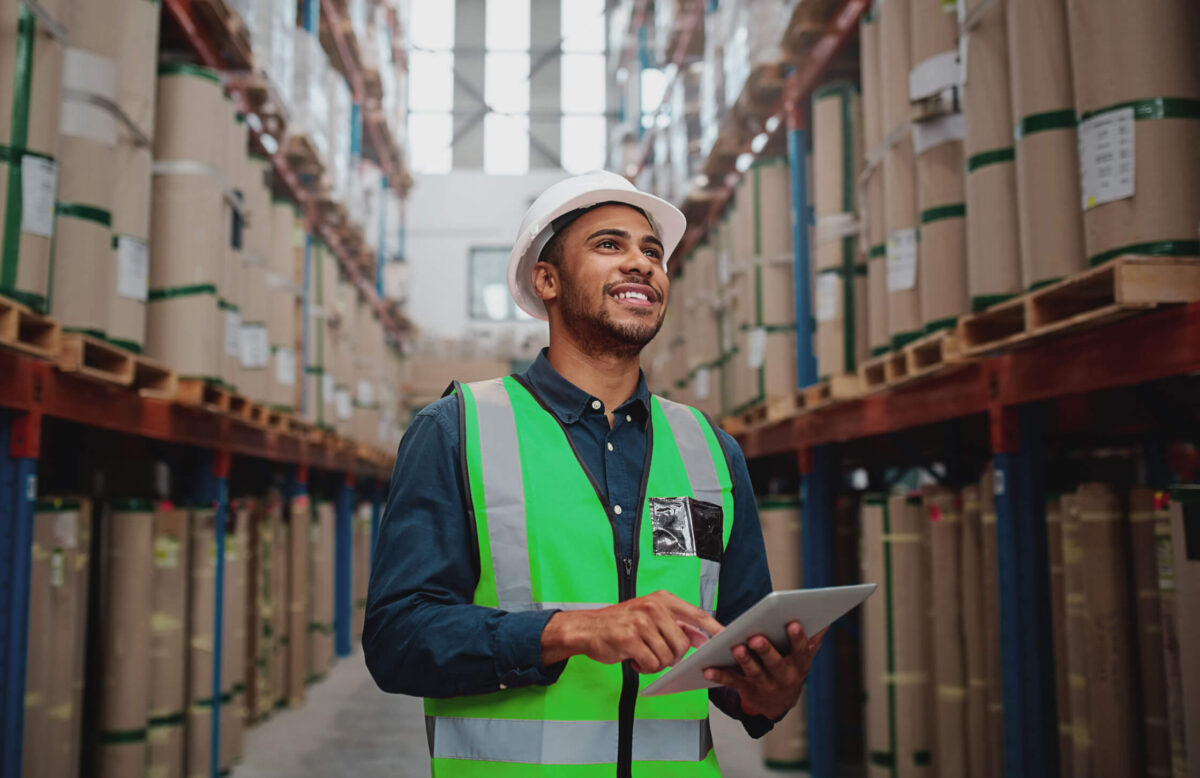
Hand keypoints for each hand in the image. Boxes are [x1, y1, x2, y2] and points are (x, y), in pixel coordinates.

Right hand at [541, 590, 723, 673]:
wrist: (586, 628)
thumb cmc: (620, 624)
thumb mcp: (650, 616)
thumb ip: (675, 625)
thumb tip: (702, 638)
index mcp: (662, 599)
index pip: (696, 614)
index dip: (714, 628)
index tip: (728, 638)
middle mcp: (653, 607)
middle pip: (683, 643)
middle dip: (673, 656)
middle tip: (657, 653)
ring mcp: (641, 622)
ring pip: (667, 657)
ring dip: (656, 663)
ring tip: (642, 654)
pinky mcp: (629, 639)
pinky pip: (651, 664)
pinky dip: (644, 667)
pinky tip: (634, 659)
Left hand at [702, 621, 824, 719]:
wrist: (778, 703)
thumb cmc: (790, 669)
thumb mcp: (804, 657)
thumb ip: (812, 639)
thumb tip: (824, 621)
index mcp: (799, 664)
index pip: (801, 650)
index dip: (798, 638)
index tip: (793, 623)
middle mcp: (783, 676)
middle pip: (775, 663)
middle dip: (766, 650)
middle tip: (757, 637)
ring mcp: (764, 683)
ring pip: (753, 672)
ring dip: (744, 661)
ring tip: (736, 648)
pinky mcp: (746, 688)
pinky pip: (732, 681)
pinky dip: (719, 675)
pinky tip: (708, 668)